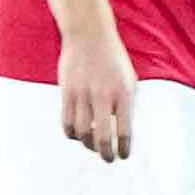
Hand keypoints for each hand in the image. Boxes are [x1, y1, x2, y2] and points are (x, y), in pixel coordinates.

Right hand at [55, 21, 135, 161]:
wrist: (89, 34)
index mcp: (123, 93)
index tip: (123, 156)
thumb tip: (120, 133)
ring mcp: (83, 93)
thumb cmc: (112, 60)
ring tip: (93, 146)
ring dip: (88, 145)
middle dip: (106, 154)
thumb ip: (125, 105)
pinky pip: (67, 121)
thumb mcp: (128, 80)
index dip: (124, 149)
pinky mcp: (67, 91)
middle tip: (108, 159)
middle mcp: (103, 95)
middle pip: (103, 136)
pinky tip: (78, 134)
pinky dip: (72, 134)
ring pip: (83, 132)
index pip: (125, 131)